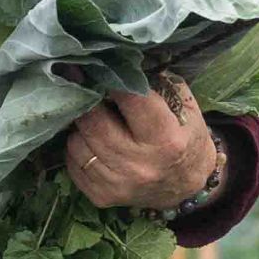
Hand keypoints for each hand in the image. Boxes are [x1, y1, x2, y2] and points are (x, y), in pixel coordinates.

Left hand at [65, 83, 228, 212]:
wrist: (185, 187)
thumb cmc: (184, 138)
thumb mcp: (184, 107)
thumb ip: (156, 83)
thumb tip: (120, 60)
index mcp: (166, 140)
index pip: (130, 99)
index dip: (112, 79)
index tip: (99, 67)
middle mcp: (140, 166)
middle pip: (94, 122)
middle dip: (88, 101)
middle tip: (87, 88)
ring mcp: (118, 185)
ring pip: (77, 142)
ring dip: (82, 125)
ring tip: (95, 118)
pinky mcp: (101, 197)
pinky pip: (72, 162)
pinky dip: (78, 147)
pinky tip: (93, 141)